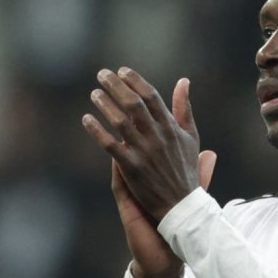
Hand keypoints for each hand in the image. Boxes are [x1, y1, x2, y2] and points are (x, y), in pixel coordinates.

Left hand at [84, 69, 209, 240]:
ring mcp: (144, 152)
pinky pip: (110, 145)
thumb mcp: (190, 136)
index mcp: (171, 127)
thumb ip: (184, 108)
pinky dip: (97, 130)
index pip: (151, 96)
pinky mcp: (131, 168)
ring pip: (120, 122)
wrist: (181, 206)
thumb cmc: (185, 170)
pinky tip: (86, 120)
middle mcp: (157, 137)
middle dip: (116, 86)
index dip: (135, 80)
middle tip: (102, 74)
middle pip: (133, 104)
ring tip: (94, 93)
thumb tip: (183, 81)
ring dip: (105, 104)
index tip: (122, 71)